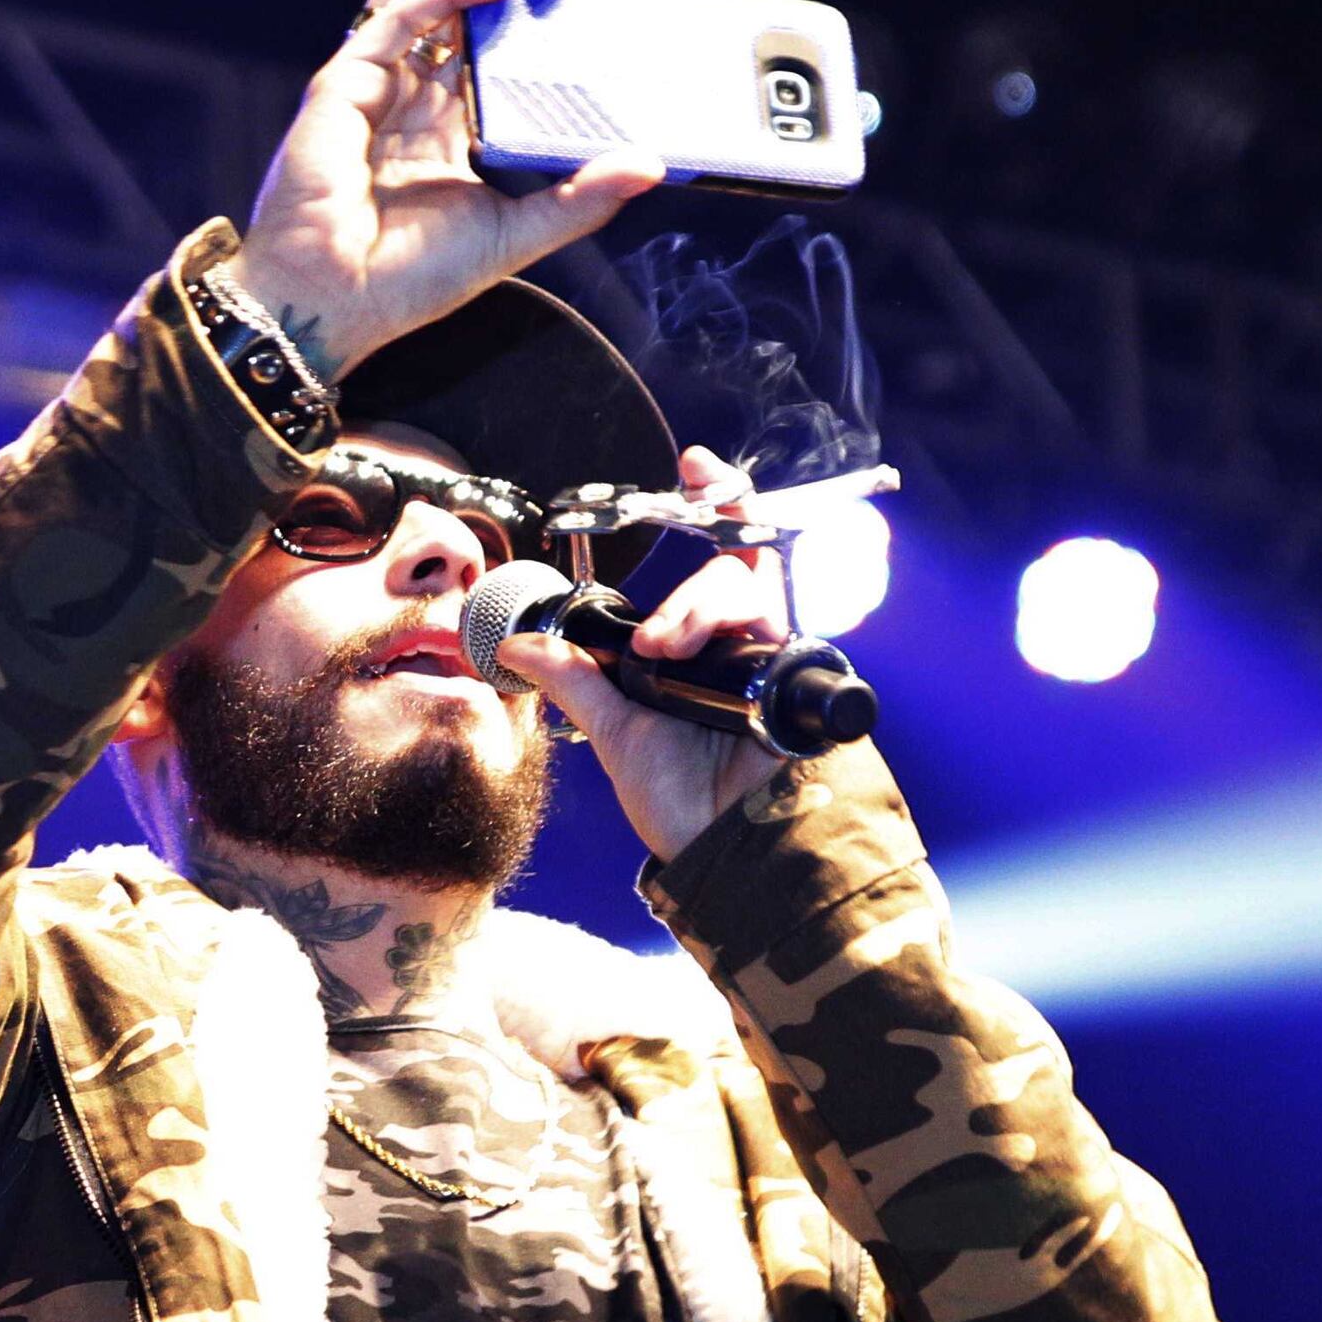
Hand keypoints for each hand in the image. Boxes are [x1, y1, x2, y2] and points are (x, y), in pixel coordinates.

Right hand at [231, 0, 661, 379]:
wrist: (337, 306)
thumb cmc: (408, 280)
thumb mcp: (515, 235)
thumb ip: (580, 200)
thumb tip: (649, 166)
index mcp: (442, 123)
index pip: (489, 44)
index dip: (533, 13)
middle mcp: (409, 92)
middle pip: (460, 2)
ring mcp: (375, 80)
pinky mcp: (346, 80)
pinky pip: (401, 11)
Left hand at [491, 448, 797, 861]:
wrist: (718, 857)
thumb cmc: (680, 804)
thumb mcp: (614, 732)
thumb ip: (575, 678)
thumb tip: (521, 644)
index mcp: (700, 650)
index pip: (717, 559)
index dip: (717, 504)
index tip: (694, 464)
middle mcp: (742, 647)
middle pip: (730, 574)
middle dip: (687, 598)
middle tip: (654, 645)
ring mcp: (774, 664)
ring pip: (751, 595)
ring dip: (699, 613)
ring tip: (666, 656)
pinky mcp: (800, 687)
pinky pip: (789, 631)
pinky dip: (749, 626)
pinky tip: (717, 651)